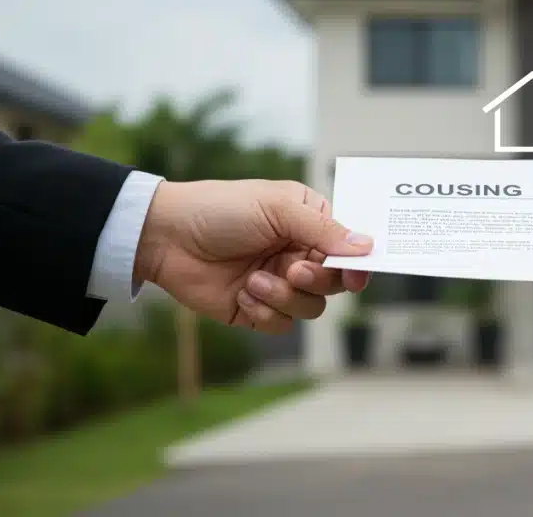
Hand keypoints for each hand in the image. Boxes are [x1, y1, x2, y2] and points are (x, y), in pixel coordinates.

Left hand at [133, 180, 372, 332]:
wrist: (165, 237)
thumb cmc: (221, 209)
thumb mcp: (277, 209)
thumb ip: (323, 230)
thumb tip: (367, 246)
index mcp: (310, 224)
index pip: (350, 249)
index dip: (357, 265)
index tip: (354, 276)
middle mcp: (299, 254)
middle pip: (335, 283)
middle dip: (316, 281)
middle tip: (291, 269)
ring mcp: (280, 283)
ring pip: (312, 307)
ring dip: (285, 297)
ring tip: (254, 281)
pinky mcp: (258, 309)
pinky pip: (282, 324)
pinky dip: (265, 312)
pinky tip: (243, 295)